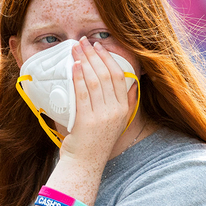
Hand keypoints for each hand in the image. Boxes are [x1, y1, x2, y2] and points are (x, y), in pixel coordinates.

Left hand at [61, 36, 136, 164]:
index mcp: (123, 109)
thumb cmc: (96, 141)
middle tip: (83, 41)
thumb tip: (133, 84)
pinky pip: (82, 94)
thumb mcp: (117, 121)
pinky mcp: (87, 121)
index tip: (99, 46)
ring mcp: (102, 116)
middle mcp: (115, 111)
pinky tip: (73, 66)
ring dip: (84, 61)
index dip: (109, 58)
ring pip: (94, 81)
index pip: (119, 76)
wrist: (85, 163)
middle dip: (94, 55)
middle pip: (106, 75)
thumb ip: (126, 103)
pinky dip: (77, 78)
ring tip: (76, 49)